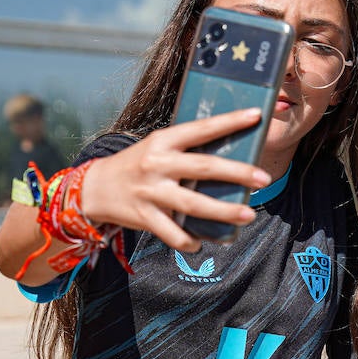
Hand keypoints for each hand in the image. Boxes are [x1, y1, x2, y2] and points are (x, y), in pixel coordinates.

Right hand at [78, 108, 273, 252]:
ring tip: (248, 215)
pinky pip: (172, 233)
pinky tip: (200, 242)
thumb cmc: (137, 165)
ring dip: (224, 211)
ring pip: (193, 204)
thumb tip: (230, 153)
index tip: (256, 116)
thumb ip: (186, 150)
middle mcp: (158, 163)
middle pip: (204, 168)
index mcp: (164, 141)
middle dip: (237, 173)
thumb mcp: (157, 147)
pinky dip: (188, 240)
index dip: (230, 121)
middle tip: (263, 178)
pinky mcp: (143, 216)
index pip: (202, 128)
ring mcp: (151, 191)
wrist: (93, 187)